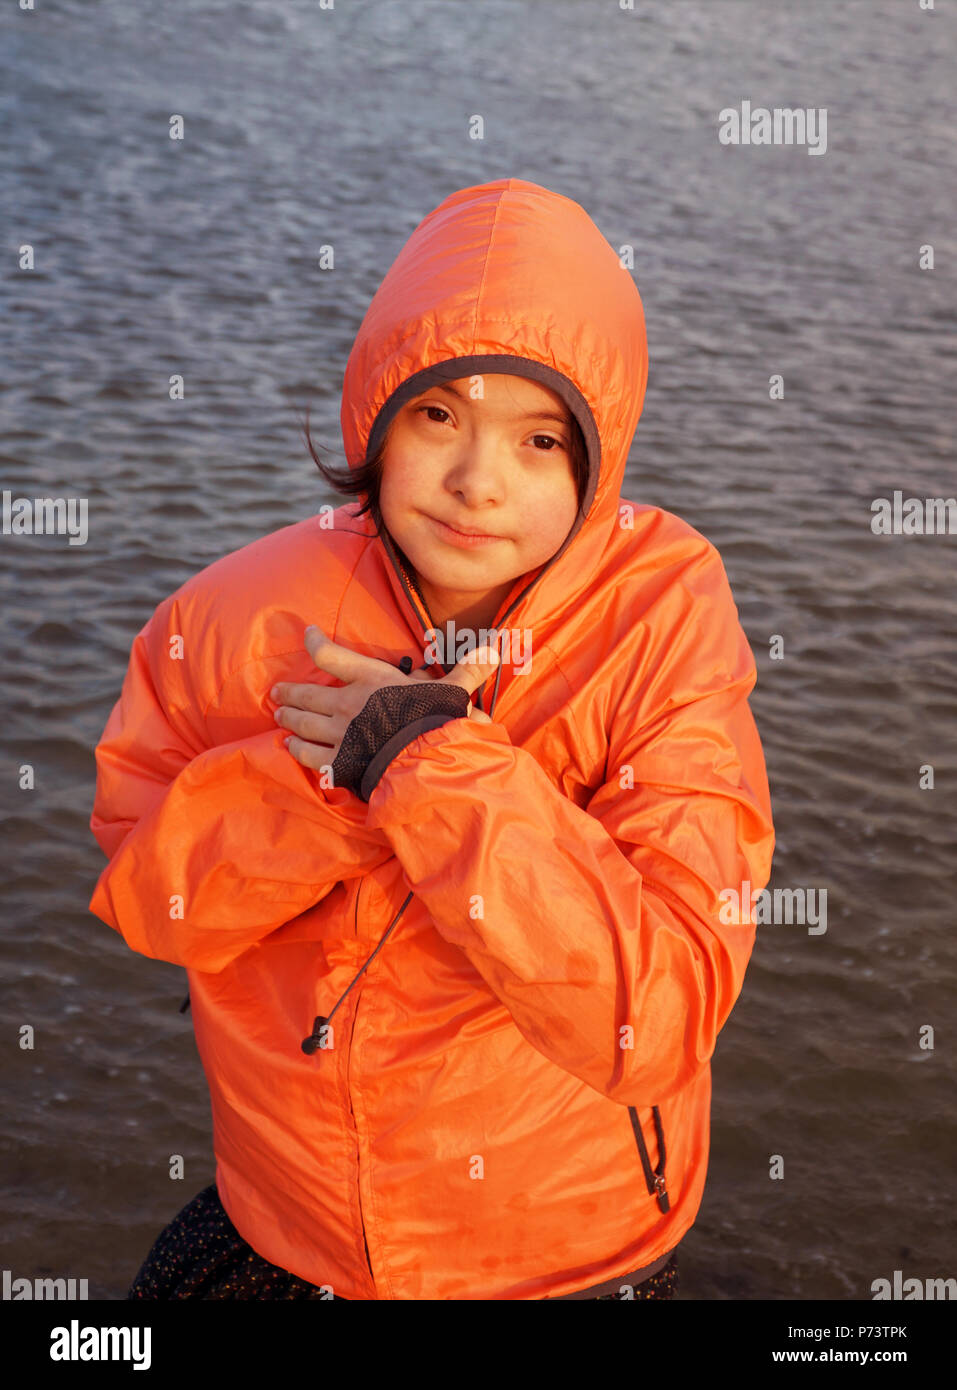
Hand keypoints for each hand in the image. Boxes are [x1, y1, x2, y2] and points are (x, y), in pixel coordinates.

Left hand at [272, 625, 496, 770]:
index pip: (332, 655)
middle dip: (290, 692)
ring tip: (279, 716)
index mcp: (370, 680)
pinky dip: (297, 750)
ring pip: (303, 724)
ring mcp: (339, 735)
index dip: (315, 642)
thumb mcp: (453, 690)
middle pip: (308, 694)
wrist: (423, 760)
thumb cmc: (436, 721)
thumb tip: (494, 645)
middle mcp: (347, 704)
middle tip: (276, 692)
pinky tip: (289, 748)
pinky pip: (309, 755)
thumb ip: (469, 669)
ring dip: (289, 720)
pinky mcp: (339, 763)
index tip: (307, 633)